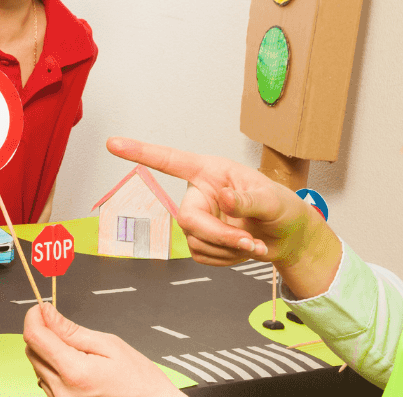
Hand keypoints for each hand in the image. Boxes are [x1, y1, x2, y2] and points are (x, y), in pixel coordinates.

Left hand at [23, 303, 181, 396]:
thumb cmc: (137, 379)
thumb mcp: (109, 345)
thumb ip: (72, 330)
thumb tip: (47, 313)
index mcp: (74, 372)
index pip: (35, 337)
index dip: (34, 317)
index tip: (41, 307)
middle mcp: (61, 390)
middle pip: (32, 351)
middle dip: (42, 333)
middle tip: (63, 326)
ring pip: (37, 365)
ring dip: (48, 351)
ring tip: (78, 352)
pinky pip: (46, 380)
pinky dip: (54, 367)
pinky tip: (75, 366)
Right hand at [106, 137, 317, 268]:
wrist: (288, 238)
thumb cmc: (282, 208)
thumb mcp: (272, 200)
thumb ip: (247, 200)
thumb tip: (224, 198)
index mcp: (210, 172)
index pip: (171, 161)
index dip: (141, 153)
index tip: (114, 144)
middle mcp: (199, 193)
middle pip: (187, 219)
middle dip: (218, 236)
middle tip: (248, 243)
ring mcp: (198, 218)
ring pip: (195, 241)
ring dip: (227, 249)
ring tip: (253, 244)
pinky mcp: (200, 241)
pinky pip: (202, 256)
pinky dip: (226, 259)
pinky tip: (242, 249)